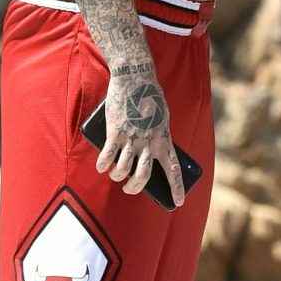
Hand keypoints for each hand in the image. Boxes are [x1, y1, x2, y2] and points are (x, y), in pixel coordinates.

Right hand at [95, 65, 184, 205]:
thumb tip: (149, 154)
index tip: (179, 203)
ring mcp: (131, 138)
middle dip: (135, 188)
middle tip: (129, 188)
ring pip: (123, 170)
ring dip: (117, 175)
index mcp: (164, 138)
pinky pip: (107, 157)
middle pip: (143, 177)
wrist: (135, 77)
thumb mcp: (162, 117)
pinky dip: (103, 165)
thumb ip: (158, 135)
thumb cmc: (150, 96)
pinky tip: (102, 165)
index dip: (176, 188)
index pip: (173, 169)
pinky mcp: (115, 132)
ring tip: (114, 173)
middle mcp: (149, 142)